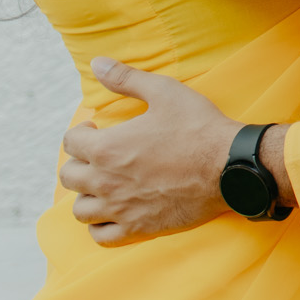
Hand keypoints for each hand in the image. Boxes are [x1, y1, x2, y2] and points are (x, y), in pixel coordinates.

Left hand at [58, 58, 238, 245]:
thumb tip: (97, 63)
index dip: (80, 132)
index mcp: (107, 148)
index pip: (70, 143)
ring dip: (88, 195)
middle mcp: (105, 182)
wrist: (230, 166)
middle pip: (69, 177)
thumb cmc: (198, 127)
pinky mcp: (137, 228)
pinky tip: (114, 212)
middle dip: (79, 162)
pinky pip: (101, 236)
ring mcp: (120, 208)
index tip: (95, 128)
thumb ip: (126, 79)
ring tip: (104, 184)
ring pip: (81, 209)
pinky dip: (101, 226)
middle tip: (100, 155)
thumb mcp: (165, 93)